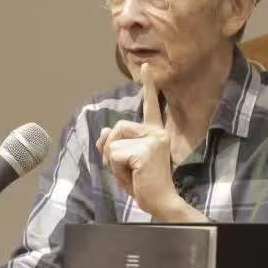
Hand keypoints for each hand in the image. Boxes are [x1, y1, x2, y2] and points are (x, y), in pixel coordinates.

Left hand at [98, 63, 197, 220]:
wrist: (161, 203)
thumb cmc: (143, 184)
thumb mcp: (123, 162)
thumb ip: (115, 144)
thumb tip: (105, 130)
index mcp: (154, 133)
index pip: (151, 106)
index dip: (148, 85)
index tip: (146, 65)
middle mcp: (156, 133)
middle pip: (116, 128)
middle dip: (111, 150)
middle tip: (127, 169)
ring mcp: (153, 140)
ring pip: (113, 142)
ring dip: (113, 161)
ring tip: (131, 173)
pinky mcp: (146, 151)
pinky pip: (114, 155)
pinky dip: (116, 169)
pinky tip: (133, 176)